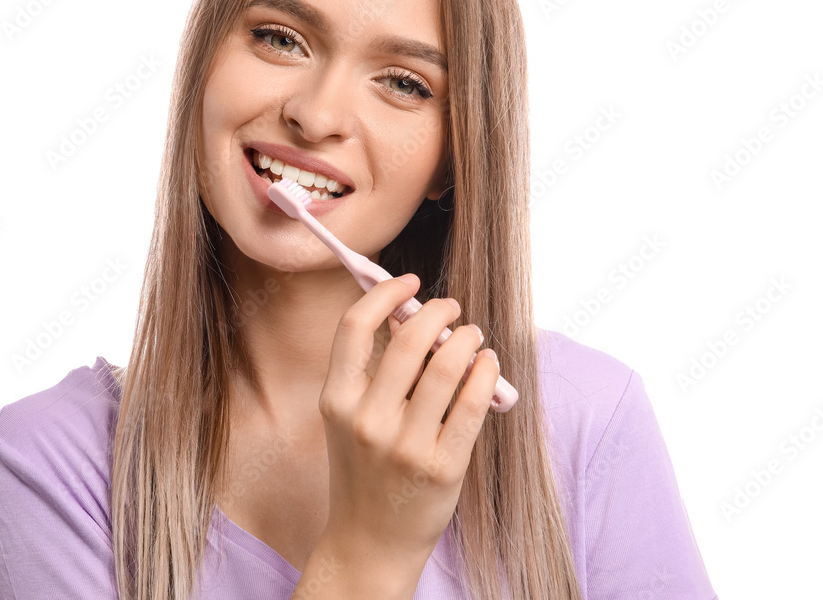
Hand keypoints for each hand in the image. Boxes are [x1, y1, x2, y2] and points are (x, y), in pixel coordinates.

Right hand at [316, 272, 499, 573]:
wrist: (370, 542)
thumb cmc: (364, 470)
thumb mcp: (350, 419)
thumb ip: (375, 371)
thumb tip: (415, 315)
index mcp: (336, 401)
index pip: (354, 326)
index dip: (385, 293)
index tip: (410, 281)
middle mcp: (367, 421)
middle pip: (408, 339)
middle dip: (438, 311)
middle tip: (452, 308)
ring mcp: (405, 445)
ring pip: (447, 365)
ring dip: (467, 337)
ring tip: (472, 336)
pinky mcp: (443, 466)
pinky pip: (473, 402)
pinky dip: (486, 372)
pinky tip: (487, 364)